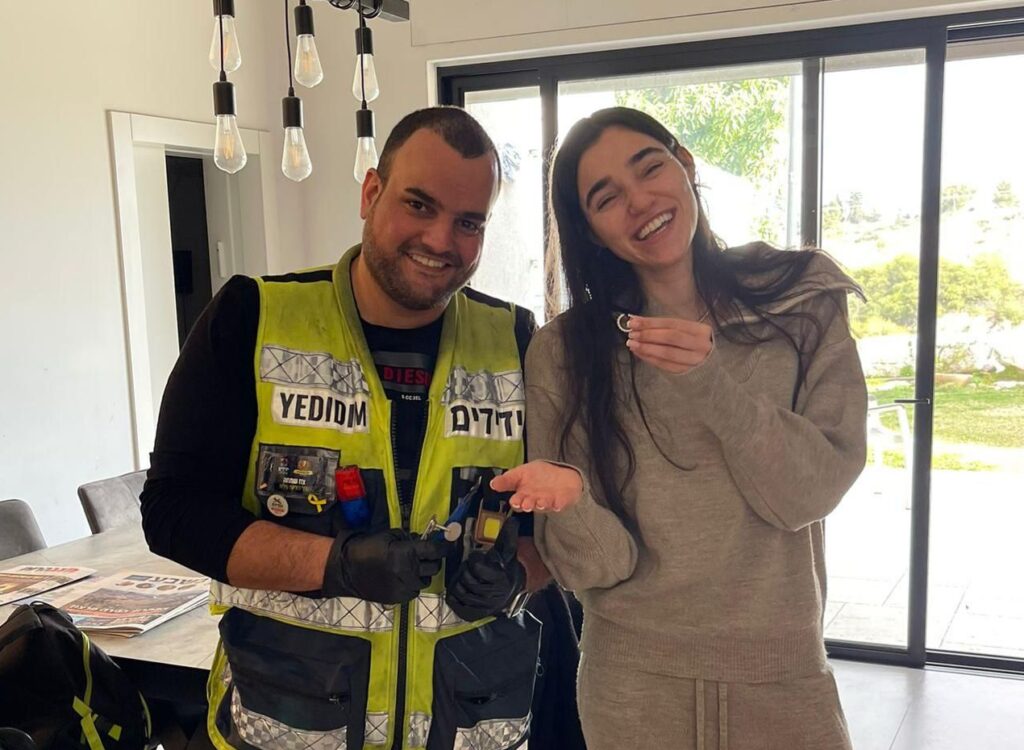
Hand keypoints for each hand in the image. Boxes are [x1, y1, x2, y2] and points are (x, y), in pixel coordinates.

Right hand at [322, 528, 451, 603]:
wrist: (346, 569)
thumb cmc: (366, 548)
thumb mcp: (388, 536)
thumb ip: (408, 538)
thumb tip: (422, 541)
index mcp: (406, 554)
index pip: (435, 551)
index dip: (443, 547)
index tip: (447, 545)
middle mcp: (409, 572)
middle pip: (434, 567)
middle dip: (433, 560)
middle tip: (426, 556)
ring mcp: (404, 588)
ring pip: (426, 581)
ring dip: (423, 574)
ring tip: (412, 568)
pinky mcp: (398, 599)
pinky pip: (414, 591)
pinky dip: (413, 585)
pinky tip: (402, 578)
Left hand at [446, 517, 524, 620]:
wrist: (510, 589)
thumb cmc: (506, 568)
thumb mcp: (507, 552)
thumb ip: (508, 536)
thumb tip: (513, 520)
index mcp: (500, 579)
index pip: (476, 566)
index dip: (475, 559)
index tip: (478, 558)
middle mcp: (492, 595)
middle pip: (466, 578)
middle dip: (466, 570)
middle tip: (470, 568)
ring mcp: (482, 606)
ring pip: (459, 590)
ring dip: (458, 581)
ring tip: (465, 577)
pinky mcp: (473, 614)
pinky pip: (455, 604)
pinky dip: (453, 595)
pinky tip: (459, 589)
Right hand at [490, 460, 582, 511]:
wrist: (559, 477)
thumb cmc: (537, 477)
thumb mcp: (519, 474)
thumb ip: (506, 480)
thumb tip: (492, 483)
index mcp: (523, 495)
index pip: (517, 502)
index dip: (516, 502)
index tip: (515, 501)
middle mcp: (534, 500)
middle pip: (530, 505)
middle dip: (528, 505)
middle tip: (525, 504)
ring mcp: (548, 501)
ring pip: (544, 505)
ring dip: (542, 505)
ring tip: (541, 502)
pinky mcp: (561, 500)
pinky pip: (560, 503)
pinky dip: (559, 504)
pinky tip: (557, 503)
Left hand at [624, 315, 712, 373]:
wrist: (709, 366)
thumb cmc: (691, 344)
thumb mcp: (683, 331)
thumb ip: (662, 326)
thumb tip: (636, 320)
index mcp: (701, 330)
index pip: (672, 323)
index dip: (652, 322)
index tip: (634, 321)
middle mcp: (701, 345)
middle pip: (671, 337)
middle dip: (648, 335)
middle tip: (632, 333)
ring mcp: (695, 360)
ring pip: (667, 353)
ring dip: (646, 348)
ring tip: (632, 344)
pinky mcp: (686, 373)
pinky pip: (665, 365)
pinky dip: (650, 358)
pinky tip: (639, 353)